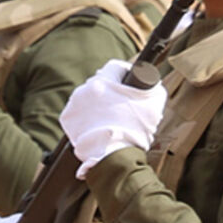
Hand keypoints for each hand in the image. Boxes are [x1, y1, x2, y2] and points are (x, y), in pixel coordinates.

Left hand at [60, 58, 166, 178]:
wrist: (114, 156)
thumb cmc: (135, 130)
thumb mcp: (154, 104)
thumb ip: (154, 87)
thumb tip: (153, 81)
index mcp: (105, 80)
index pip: (115, 66)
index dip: (125, 73)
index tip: (129, 81)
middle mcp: (86, 88)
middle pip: (101, 81)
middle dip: (110, 90)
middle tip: (120, 103)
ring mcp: (75, 103)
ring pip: (88, 96)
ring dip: (97, 102)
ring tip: (109, 117)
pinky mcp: (68, 118)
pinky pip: (78, 111)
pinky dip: (86, 116)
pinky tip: (97, 124)